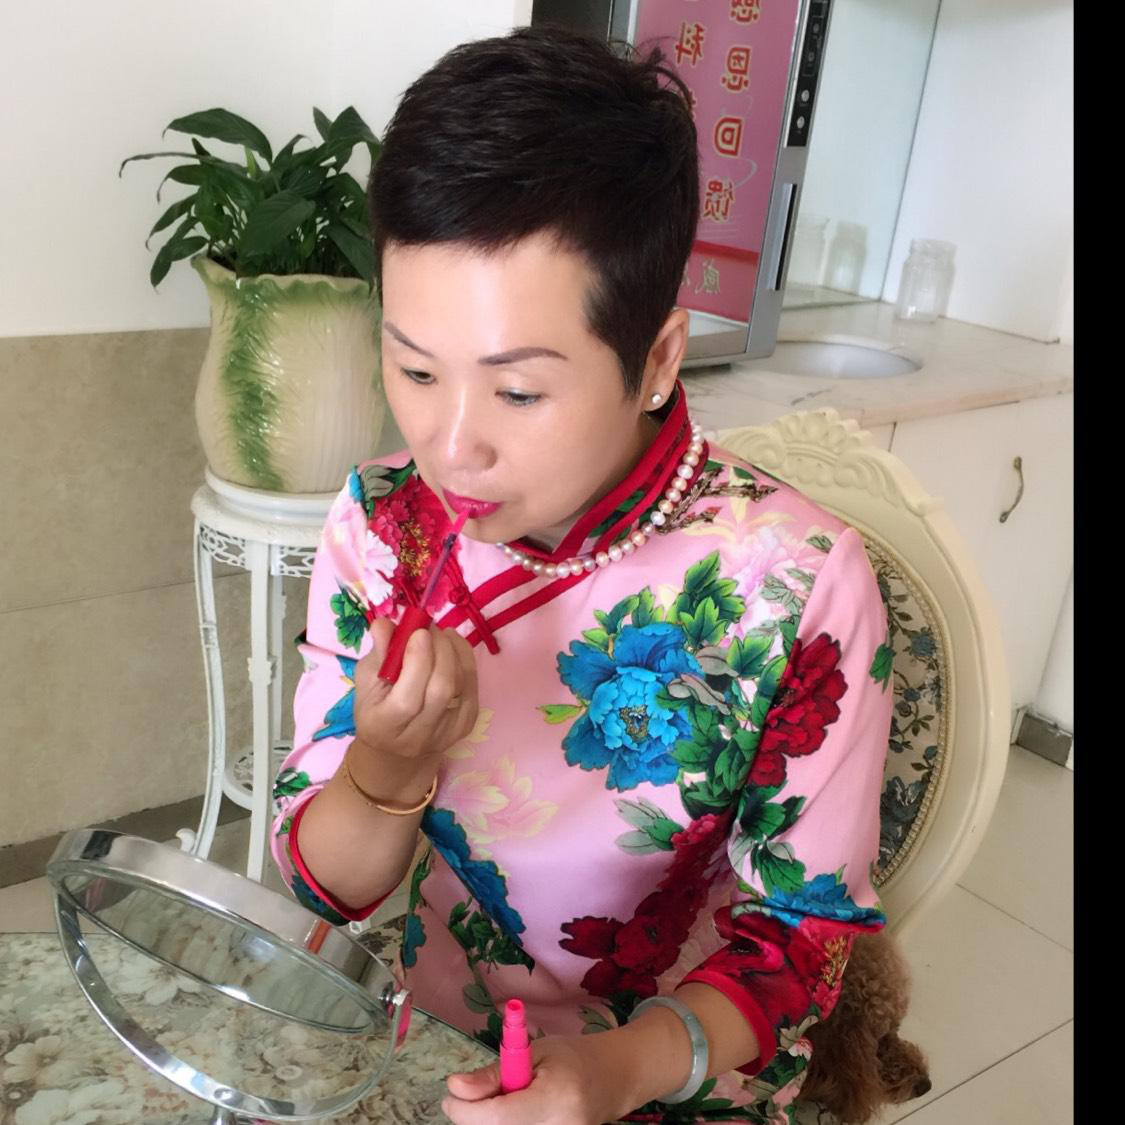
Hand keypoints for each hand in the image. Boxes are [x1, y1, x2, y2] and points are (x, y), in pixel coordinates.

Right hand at [351, 617, 478, 768]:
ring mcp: (447, 732)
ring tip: (439, 634)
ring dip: (452, 650)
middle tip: (430, 627)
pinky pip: (472, 683)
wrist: (397, 749)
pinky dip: (464, 657)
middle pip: (440, 689)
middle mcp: (418, 737)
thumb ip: (378, 652)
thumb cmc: (377, 708)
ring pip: (460, 684)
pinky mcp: (466, 723)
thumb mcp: (366, 680)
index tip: (419, 632)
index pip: (407, 699)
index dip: (417, 662)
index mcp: (384, 726)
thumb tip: (385, 623)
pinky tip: (451, 645)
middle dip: (439, 649)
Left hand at [442, 1034, 627, 1124]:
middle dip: (475, 1118)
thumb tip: (454, 1087)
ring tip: (502, 1102)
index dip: (466, 1111)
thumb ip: (495, 1074)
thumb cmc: (573, 1058)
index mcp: (555, 1098)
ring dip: (491, 1123)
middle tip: (473, 1095)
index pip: (498, 1118)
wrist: (614, 1080)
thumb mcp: (534, 1052)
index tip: (449, 1096)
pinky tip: (513, 1115)